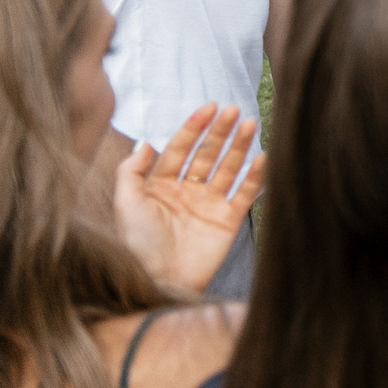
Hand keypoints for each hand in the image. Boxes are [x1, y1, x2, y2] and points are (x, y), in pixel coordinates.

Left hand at [113, 105, 267, 291]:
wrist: (159, 279)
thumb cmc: (137, 244)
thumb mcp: (125, 203)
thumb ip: (131, 171)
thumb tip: (146, 142)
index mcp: (161, 186)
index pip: (180, 149)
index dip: (194, 128)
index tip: (209, 108)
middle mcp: (187, 192)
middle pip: (207, 154)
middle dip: (220, 132)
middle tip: (234, 110)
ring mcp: (209, 205)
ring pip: (228, 168)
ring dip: (239, 146)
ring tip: (251, 124)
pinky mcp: (228, 220)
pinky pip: (245, 193)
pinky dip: (255, 176)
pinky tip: (262, 158)